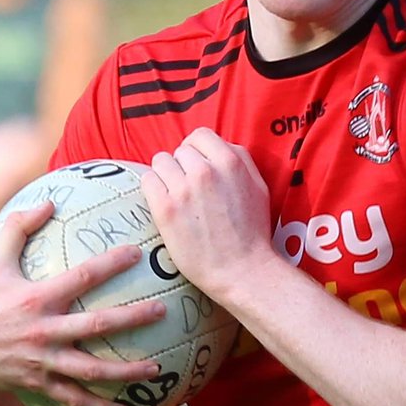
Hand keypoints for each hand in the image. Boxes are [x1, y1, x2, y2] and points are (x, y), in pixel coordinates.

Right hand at [0, 203, 166, 405]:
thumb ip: (18, 226)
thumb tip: (48, 201)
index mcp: (36, 298)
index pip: (82, 276)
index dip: (112, 263)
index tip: (139, 252)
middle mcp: (42, 331)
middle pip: (97, 325)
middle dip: (133, 318)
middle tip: (163, 310)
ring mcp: (42, 361)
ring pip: (91, 370)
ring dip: (126, 371)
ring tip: (157, 369)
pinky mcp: (38, 384)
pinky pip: (74, 399)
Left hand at [141, 128, 272, 304]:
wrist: (241, 270)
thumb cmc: (252, 232)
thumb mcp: (259, 187)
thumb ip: (240, 161)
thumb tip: (220, 146)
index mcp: (231, 162)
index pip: (200, 136)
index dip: (197, 150)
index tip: (197, 166)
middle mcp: (205, 171)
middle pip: (179, 150)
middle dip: (183, 166)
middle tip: (189, 188)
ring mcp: (183, 189)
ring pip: (160, 161)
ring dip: (166, 175)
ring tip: (175, 195)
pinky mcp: (165, 209)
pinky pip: (147, 180)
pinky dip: (153, 189)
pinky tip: (164, 203)